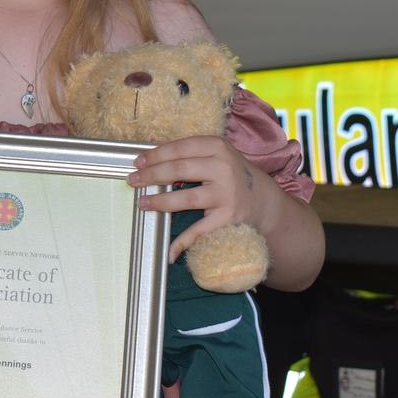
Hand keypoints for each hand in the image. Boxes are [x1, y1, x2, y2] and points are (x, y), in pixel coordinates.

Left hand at [127, 135, 262, 262]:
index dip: (155, 155)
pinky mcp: (228, 218)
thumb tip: (151, 151)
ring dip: (159, 202)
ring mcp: (227, 194)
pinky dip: (183, 242)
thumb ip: (190, 152)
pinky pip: (200, 231)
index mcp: (217, 147)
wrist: (264, 202)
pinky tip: (169, 250)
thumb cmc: (232, 175)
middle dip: (151, 175)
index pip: (180, 148)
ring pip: (186, 198)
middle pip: (179, 169)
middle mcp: (223, 168)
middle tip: (133, 181)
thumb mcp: (217, 155)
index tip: (138, 162)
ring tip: (142, 203)